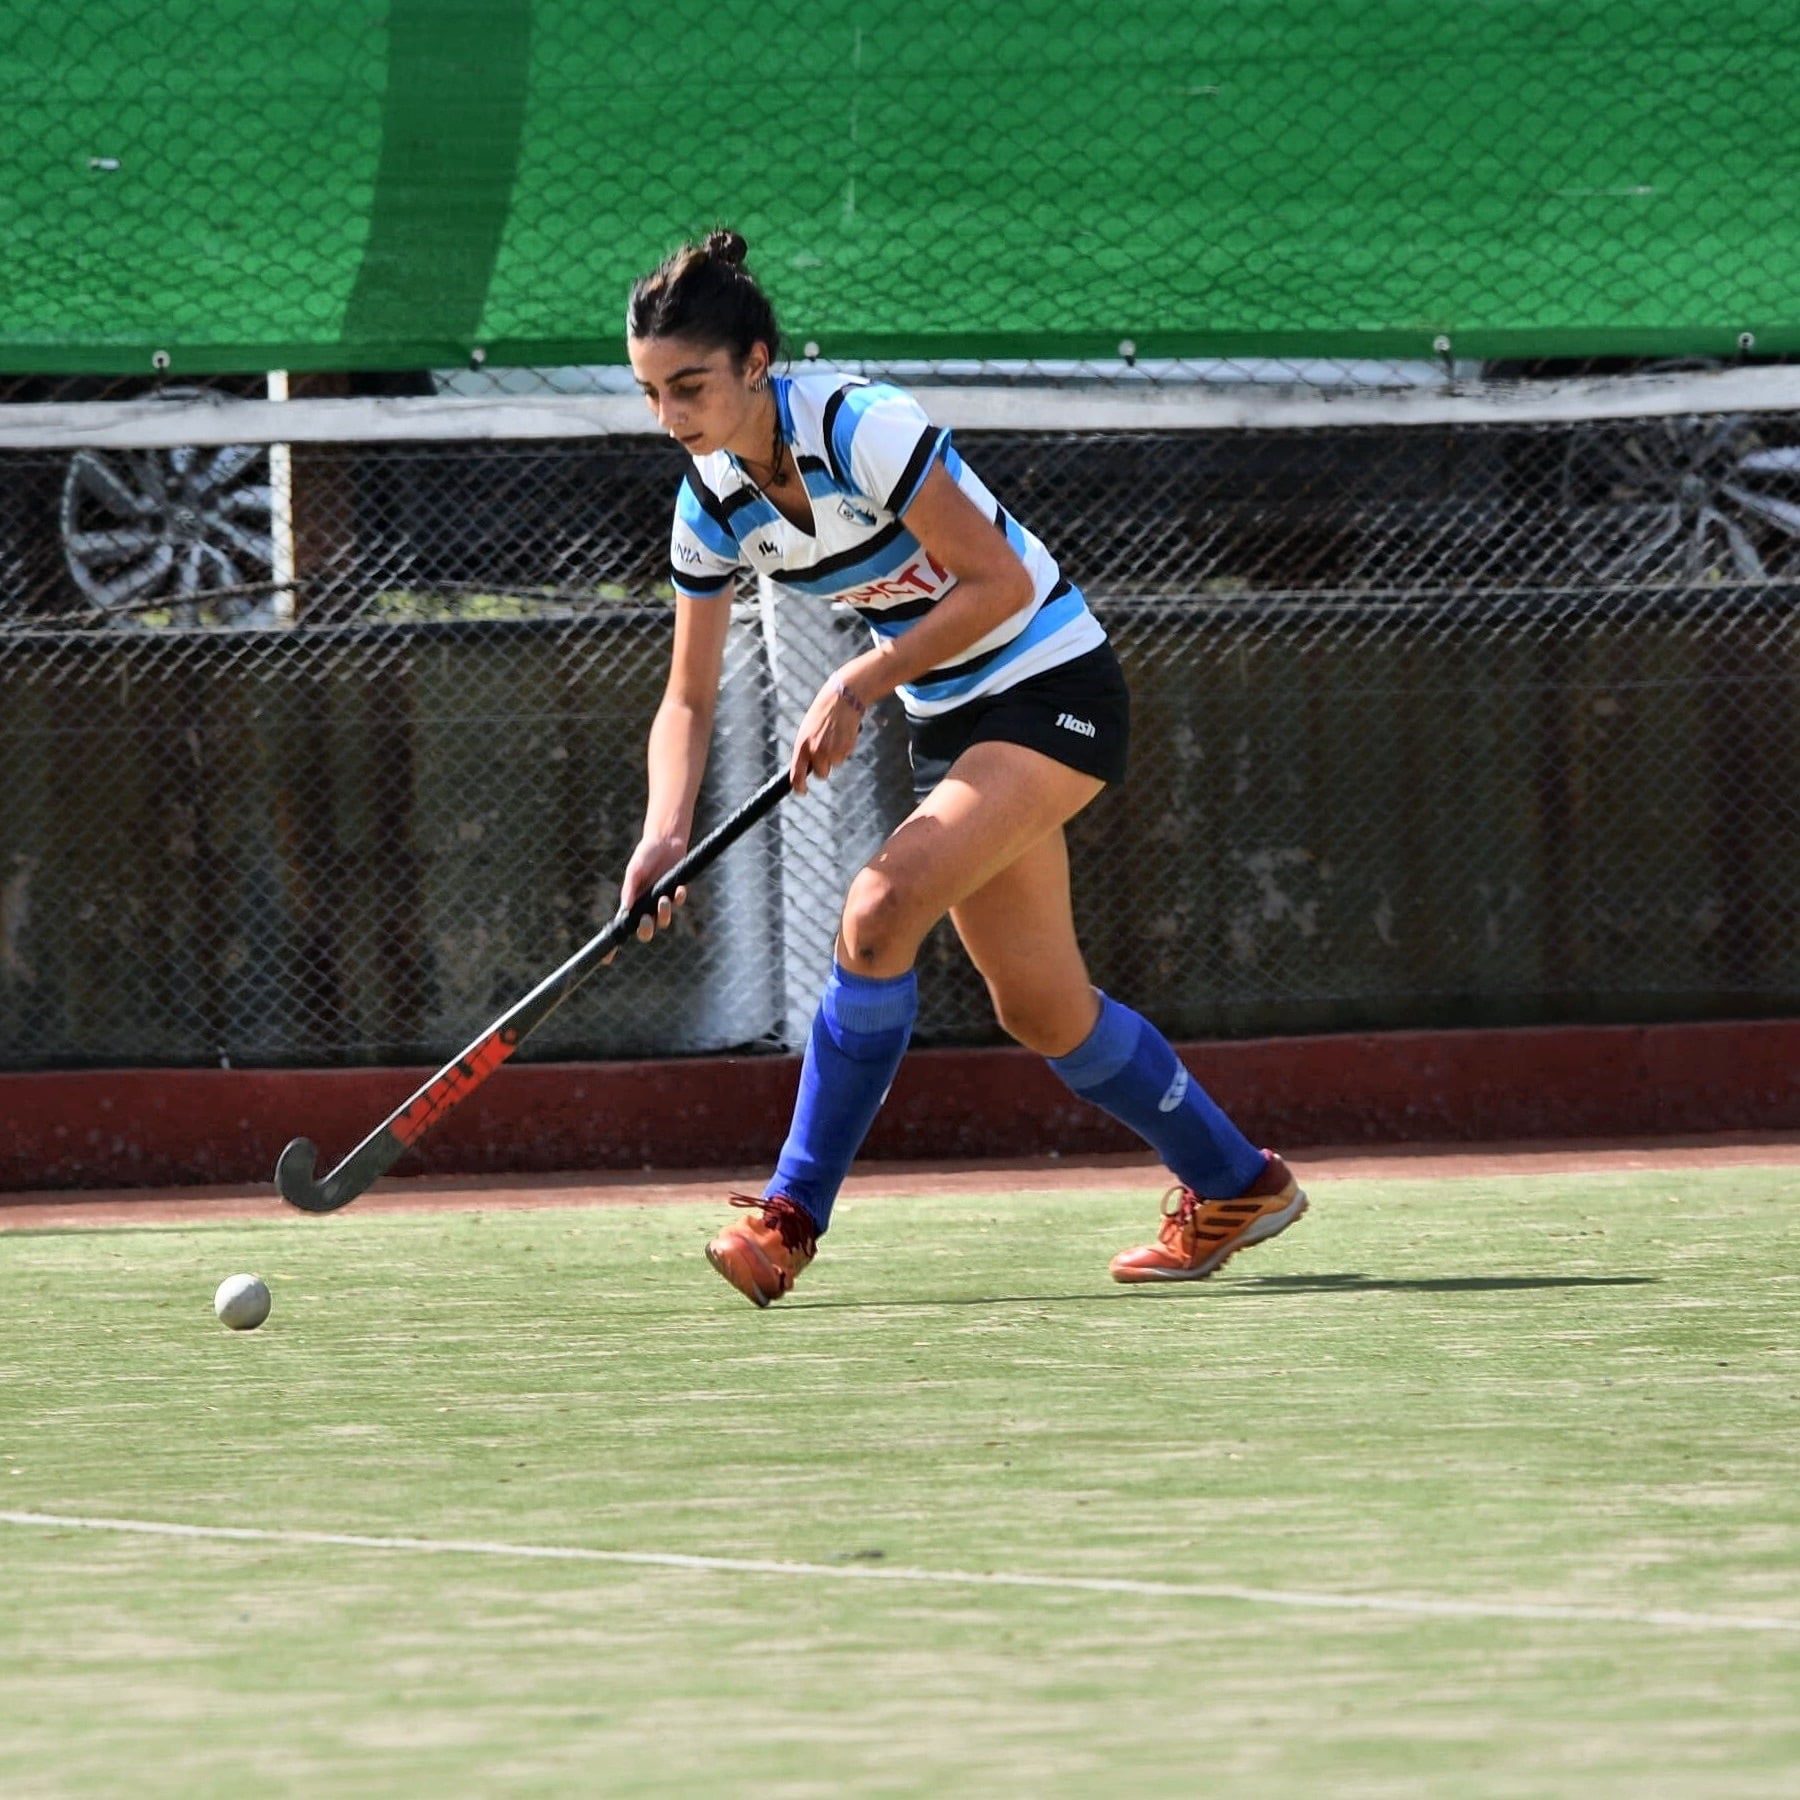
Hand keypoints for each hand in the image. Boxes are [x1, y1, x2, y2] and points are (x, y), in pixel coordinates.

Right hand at [603, 833, 687, 961]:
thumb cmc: (645, 855)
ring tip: (664, 900)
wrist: (665, 841)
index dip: (613, 945)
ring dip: (663, 914)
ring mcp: (662, 901)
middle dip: (646, 930)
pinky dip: (679, 898)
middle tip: (647, 920)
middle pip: (645, 931)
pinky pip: (678, 903)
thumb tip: (626, 908)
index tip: (606, 960)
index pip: (620, 927)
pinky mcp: (676, 893)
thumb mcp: (635, 869)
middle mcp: (646, 905)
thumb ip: (630, 887)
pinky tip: (679, 889)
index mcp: (631, 902)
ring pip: (663, 921)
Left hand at [789, 663, 870, 795]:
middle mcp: (816, 751)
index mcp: (802, 745)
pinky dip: (845, 748)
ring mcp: (832, 751)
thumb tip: (805, 768)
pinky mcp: (846, 748)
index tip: (801, 792)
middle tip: (826, 751)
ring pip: (835, 765)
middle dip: (824, 767)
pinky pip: (845, 756)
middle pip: (821, 774)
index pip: (797, 773)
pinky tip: (843, 734)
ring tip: (835, 736)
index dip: (799, 787)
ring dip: (836, 755)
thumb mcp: (807, 730)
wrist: (841, 699)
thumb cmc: (822, 715)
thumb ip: (805, 749)